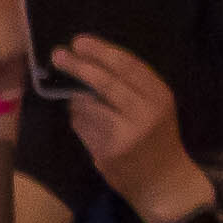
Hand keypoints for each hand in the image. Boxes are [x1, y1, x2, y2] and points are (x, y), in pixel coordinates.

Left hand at [52, 37, 197, 209]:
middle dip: (79, 66)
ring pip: (86, 105)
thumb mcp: (155, 107)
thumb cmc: (157, 138)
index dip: (102, 51)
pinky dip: (78, 120)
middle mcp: (145, 113)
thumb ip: (131, 88)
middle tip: (59, 53)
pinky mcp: (108, 151)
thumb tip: (90, 63)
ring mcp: (125, 133)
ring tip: (83, 104)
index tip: (80, 41)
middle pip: (106, 82)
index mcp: (160, 96)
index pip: (129, 66)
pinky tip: (88, 125)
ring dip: (76, 100)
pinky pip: (81, 126)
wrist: (164, 181)